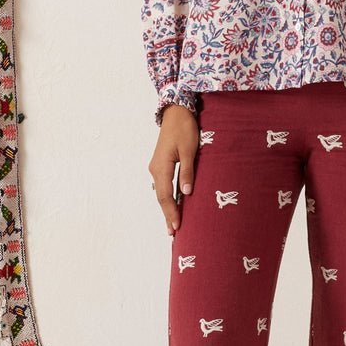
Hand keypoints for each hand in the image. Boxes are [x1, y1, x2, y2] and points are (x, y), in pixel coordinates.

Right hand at [148, 104, 199, 235]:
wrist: (176, 111)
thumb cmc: (184, 128)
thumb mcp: (189, 150)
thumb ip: (187, 172)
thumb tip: (186, 193)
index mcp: (161, 167)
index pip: (166, 196)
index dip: (171, 212)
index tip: (177, 227)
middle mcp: (155, 169)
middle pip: (161, 197)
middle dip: (167, 215)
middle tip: (173, 233)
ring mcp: (156, 167)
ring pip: (161, 192)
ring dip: (167, 208)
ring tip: (172, 224)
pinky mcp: (161, 164)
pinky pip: (163, 185)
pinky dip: (168, 198)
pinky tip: (173, 205)